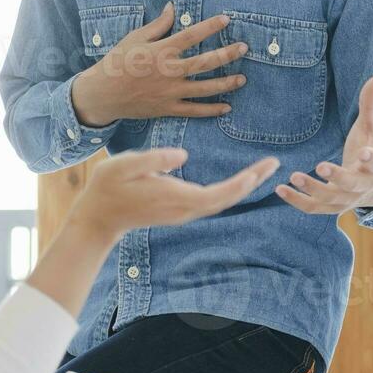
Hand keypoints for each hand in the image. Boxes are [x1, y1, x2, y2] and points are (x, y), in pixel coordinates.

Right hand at [68, 147, 279, 240]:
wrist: (98, 218)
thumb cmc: (108, 187)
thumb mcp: (125, 165)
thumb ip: (155, 159)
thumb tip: (184, 155)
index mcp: (176, 197)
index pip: (217, 194)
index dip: (241, 183)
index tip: (259, 170)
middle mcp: (185, 209)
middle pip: (227, 198)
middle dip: (252, 181)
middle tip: (275, 163)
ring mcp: (183, 212)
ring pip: (222, 201)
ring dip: (244, 185)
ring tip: (264, 168)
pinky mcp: (180, 210)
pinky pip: (213, 201)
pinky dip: (231, 189)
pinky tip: (241, 179)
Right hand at [70, 2, 248, 125]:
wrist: (103, 94)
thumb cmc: (118, 62)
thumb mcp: (135, 38)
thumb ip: (158, 25)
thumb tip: (172, 7)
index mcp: (162, 51)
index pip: (191, 35)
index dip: (210, 26)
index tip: (226, 20)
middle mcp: (169, 71)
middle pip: (205, 62)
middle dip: (227, 54)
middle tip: (244, 48)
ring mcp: (170, 92)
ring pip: (205, 88)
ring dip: (226, 84)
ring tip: (242, 79)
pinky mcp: (168, 108)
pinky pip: (194, 111)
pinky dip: (212, 110)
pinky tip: (227, 107)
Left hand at [277, 75, 372, 215]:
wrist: (371, 186)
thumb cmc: (368, 150)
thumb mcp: (371, 128)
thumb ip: (370, 105)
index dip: (372, 160)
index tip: (366, 153)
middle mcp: (361, 186)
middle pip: (350, 184)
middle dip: (336, 177)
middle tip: (321, 166)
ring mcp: (345, 200)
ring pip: (329, 198)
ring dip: (311, 188)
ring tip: (293, 176)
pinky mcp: (329, 207)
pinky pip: (313, 207)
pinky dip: (297, 200)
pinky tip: (280, 188)